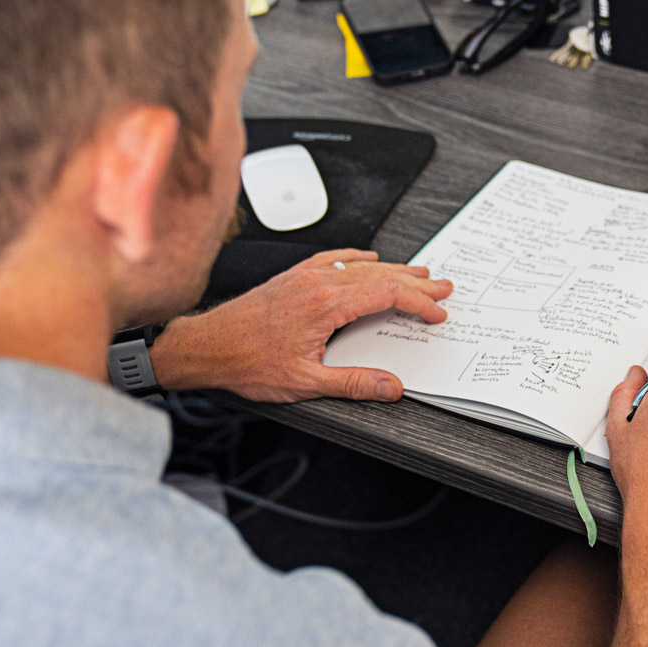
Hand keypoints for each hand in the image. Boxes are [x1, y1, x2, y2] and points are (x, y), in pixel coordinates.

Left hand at [148, 248, 452, 402]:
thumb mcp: (305, 382)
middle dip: (416, 282)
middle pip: (381, 275)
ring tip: (419, 273)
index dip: (418, 303)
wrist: (205, 346)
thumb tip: (391, 386)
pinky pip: (333, 259)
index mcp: (326, 304)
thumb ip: (353, 383)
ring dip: (394, 269)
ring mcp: (305, 276)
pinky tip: (367, 258)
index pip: (387, 295)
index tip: (436, 313)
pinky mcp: (293, 277)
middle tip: (442, 286)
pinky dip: (357, 258)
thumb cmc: (246, 361)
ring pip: (361, 266)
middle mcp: (318, 283)